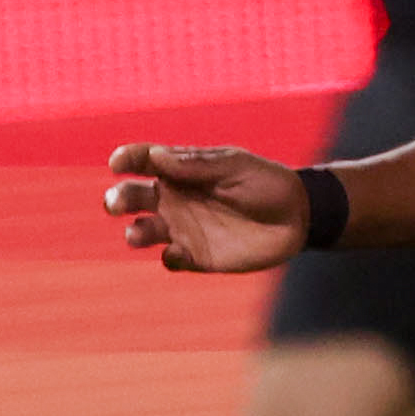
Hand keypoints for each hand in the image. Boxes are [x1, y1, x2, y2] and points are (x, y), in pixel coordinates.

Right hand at [103, 144, 307, 272]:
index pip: (143, 160)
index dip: (126, 159)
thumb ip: (198, 164)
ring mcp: (183, 228)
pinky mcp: (197, 256)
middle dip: (118, 199)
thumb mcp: (236, 166)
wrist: (298, 217)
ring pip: (143, 231)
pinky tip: (178, 253)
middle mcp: (175, 198)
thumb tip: (157, 156)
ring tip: (139, 233)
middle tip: (116, 203)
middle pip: (132, 197)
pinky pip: (171, 260)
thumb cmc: (266, 183)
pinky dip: (169, 258)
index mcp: (181, 170)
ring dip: (135, 233)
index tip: (117, 162)